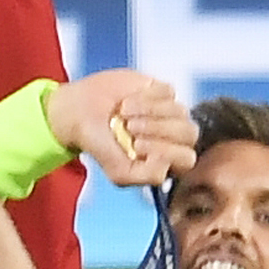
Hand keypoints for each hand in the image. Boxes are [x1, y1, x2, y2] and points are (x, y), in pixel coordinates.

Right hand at [50, 66, 194, 184]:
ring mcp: (170, 113)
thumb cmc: (99, 143)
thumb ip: (146, 176)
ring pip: (180, 111)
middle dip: (157, 130)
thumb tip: (168, 165)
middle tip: (130, 128)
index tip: (136, 147)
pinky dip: (145, 98)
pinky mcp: (163, 92)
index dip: (166, 152)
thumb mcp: (118, 172)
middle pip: (189, 133)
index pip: (187, 159)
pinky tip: (127, 102)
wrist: (79, 112)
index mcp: (167, 160)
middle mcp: (173, 137)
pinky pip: (168, 93)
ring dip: (148, 112)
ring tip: (123, 115)